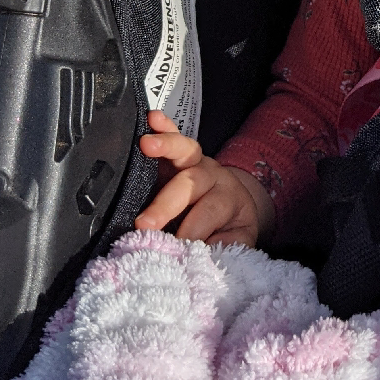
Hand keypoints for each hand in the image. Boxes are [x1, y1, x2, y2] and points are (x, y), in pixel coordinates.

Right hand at [134, 110, 274, 245]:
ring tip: (146, 144)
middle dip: (168, 204)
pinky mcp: (178, 154)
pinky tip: (152, 118)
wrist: (234, 208)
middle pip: (193, 184)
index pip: (210, 213)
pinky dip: (164, 127)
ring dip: (166, 146)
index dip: (193, 230)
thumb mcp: (232, 243)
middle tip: (144, 224)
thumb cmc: (226, 230)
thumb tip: (197, 261)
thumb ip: (218, 250)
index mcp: (228, 201)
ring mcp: (195, 163)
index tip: (175, 247)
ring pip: (185, 151)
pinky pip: (173, 137)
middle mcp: (213, 178)